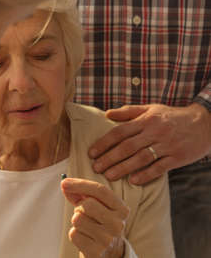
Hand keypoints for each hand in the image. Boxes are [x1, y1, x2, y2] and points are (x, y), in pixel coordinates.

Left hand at [61, 178, 128, 257]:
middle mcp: (118, 224)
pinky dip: (74, 234)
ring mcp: (108, 239)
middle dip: (79, 206)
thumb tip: (65, 185)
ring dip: (76, 221)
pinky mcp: (96, 252)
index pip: (101, 190)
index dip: (80, 184)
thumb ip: (81, 193)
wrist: (108, 253)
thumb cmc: (99, 223)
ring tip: (86, 226)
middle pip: (87, 204)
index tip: (64, 182)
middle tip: (83, 213)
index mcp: (122, 209)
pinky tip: (84, 238)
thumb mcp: (96, 206)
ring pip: (78, 219)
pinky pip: (74, 233)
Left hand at [89, 103, 210, 184]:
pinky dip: (146, 175)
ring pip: (141, 158)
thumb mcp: (150, 109)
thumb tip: (106, 114)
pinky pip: (160, 168)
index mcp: (146, 120)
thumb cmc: (171, 116)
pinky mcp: (178, 157)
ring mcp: (167, 145)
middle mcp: (155, 132)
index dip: (104, 143)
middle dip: (109, 158)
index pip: (120, 132)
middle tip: (96, 167)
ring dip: (123, 168)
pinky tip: (133, 181)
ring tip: (109, 176)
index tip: (91, 152)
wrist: (204, 123)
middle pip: (128, 146)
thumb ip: (128, 112)